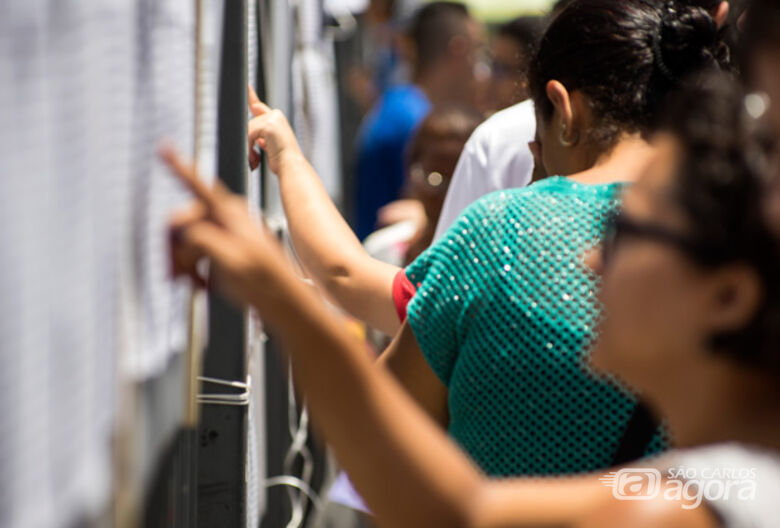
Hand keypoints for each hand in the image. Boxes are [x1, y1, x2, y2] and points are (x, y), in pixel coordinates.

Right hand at [162, 145, 285, 305]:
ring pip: (189, 239)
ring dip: (185, 262)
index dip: (178, 166)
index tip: (164, 147)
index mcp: (230, 214)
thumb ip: (202, 239)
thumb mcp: (230, 261)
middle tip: (176, 275)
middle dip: (176, 248)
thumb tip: (183, 231)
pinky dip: (195, 269)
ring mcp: (229, 232)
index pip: (198, 184)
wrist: (285, 300)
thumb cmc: (265, 282)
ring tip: (195, 283)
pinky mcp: (229, 249)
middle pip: (184, 221)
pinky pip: (199, 252)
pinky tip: (203, 284)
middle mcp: (228, 217)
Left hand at [248, 84, 301, 172]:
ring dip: (249, 148)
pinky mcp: (268, 125)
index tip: (245, 84)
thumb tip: (254, 139)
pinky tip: (256, 159)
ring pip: (248, 129)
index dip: (250, 96)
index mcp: (276, 120)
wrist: (292, 167)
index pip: (258, 106)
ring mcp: (273, 118)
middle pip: (249, 123)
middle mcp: (275, 116)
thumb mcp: (271, 146)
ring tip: (255, 161)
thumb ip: (262, 138)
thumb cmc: (283, 161)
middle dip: (246, 138)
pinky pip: (249, 134)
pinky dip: (249, 149)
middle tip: (252, 156)